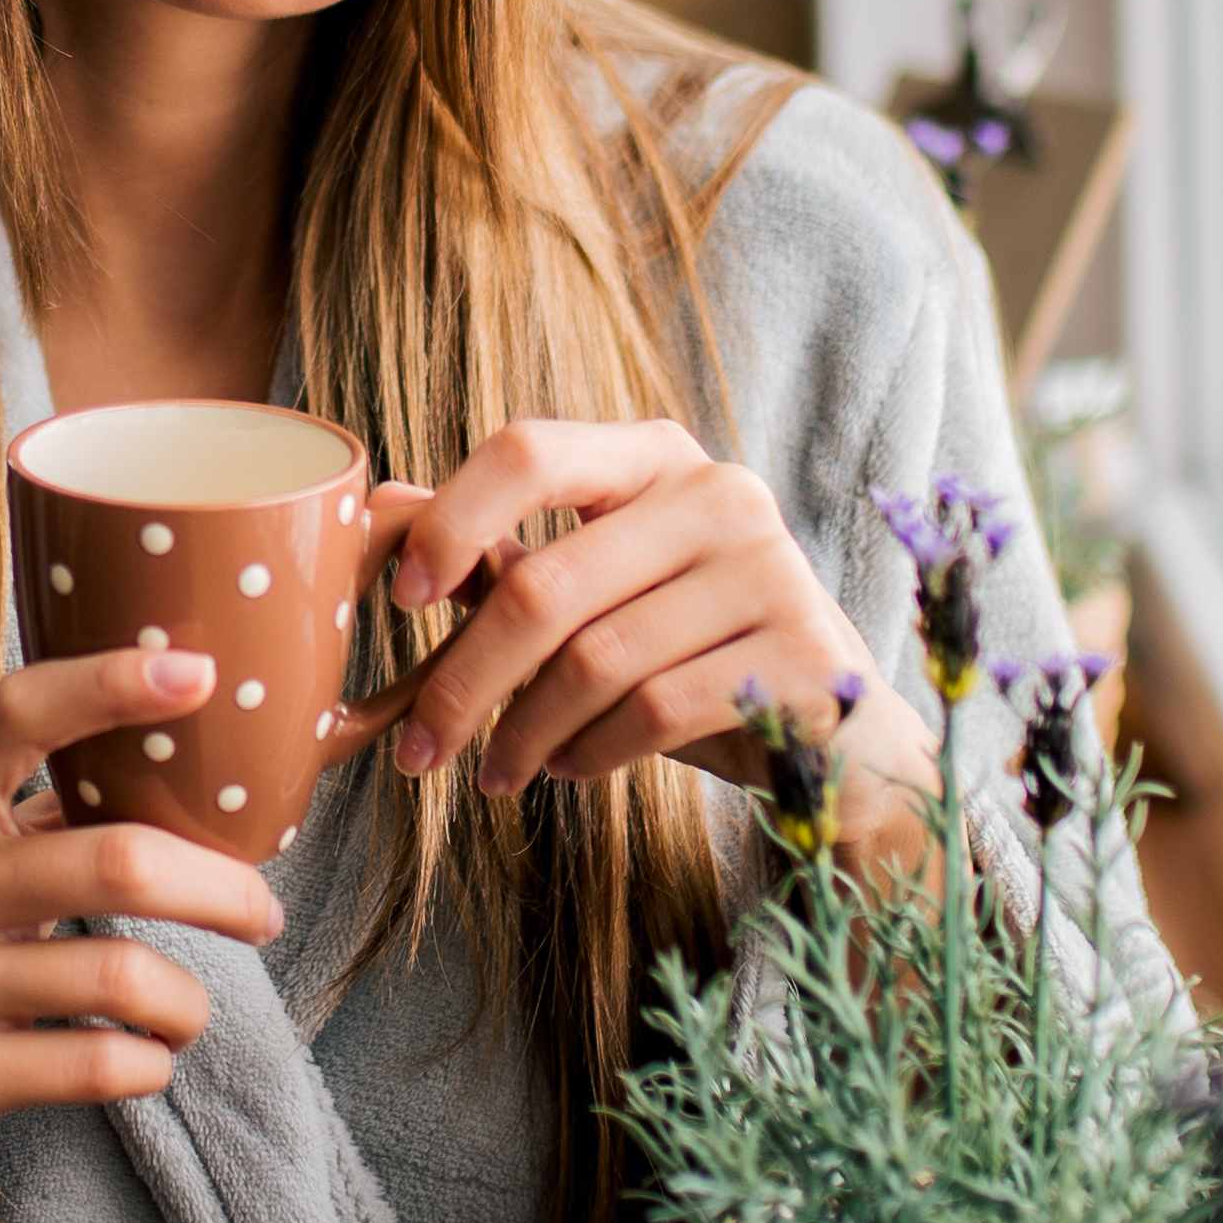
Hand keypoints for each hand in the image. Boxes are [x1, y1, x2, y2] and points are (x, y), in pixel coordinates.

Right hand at [0, 640, 282, 1222]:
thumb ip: (39, 818)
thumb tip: (185, 761)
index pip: (17, 713)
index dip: (112, 684)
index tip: (201, 672)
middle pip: (115, 862)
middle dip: (219, 888)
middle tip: (261, 912)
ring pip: (119, 976)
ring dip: (186, 1000)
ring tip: (187, 1009)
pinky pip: (96, 1065)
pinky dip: (149, 1062)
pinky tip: (144, 1058)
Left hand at [367, 419, 933, 805]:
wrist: (836, 738)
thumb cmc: (691, 654)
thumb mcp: (600, 598)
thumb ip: (508, 558)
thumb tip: (385, 516)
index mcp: (655, 456)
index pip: (529, 451)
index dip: (451, 520)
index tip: (402, 596)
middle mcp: (720, 493)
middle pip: (546, 584)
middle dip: (463, 681)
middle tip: (418, 753)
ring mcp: (771, 570)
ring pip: (595, 662)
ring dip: (523, 733)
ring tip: (498, 771)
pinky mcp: (805, 657)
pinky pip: (657, 711)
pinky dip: (591, 753)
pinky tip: (571, 769)